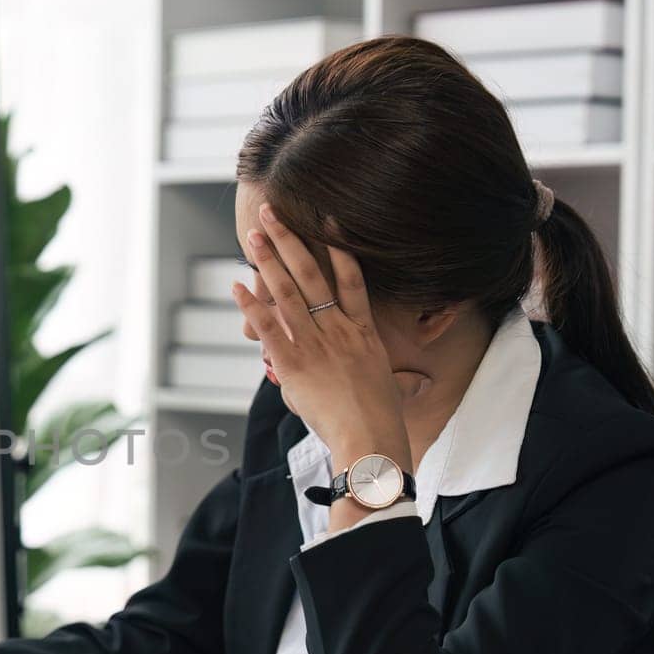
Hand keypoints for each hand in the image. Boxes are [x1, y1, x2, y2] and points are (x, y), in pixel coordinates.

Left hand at [229, 201, 411, 476]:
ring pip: (288, 292)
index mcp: (363, 333)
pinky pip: (268, 326)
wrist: (370, 438)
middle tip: (271, 215)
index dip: (340, 249)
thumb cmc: (381, 420)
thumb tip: (417, 382)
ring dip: (267, 261)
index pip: (352, 281)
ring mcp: (316, 344)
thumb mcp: (389, 388)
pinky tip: (236, 285)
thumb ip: (391, 377)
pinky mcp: (294, 363)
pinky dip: (250, 304)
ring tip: (252, 235)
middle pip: (312, 274)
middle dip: (290, 242)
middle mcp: (339, 330)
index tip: (327, 222)